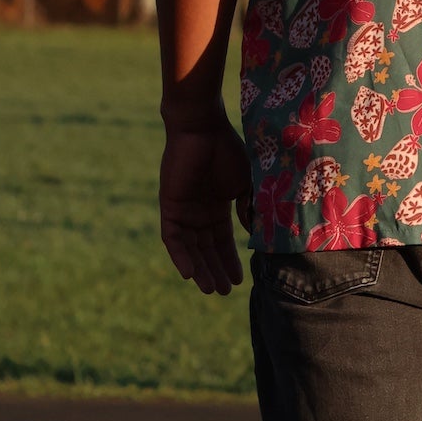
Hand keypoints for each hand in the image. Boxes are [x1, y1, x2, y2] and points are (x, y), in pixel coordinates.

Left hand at [159, 120, 251, 294]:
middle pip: (205, 249)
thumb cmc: (227, 149)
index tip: (240, 280)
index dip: (230, 260)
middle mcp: (198, 211)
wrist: (204, 128)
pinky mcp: (169, 207)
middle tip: (225, 292)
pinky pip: (172, 238)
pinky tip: (189, 274)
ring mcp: (183, 210)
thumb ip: (248, 208)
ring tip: (211, 289)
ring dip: (199, 269)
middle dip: (215, 270)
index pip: (221, 240)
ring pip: (189, 248)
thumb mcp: (245, 184)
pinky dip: (180, 256)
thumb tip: (252, 233)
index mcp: (216, 205)